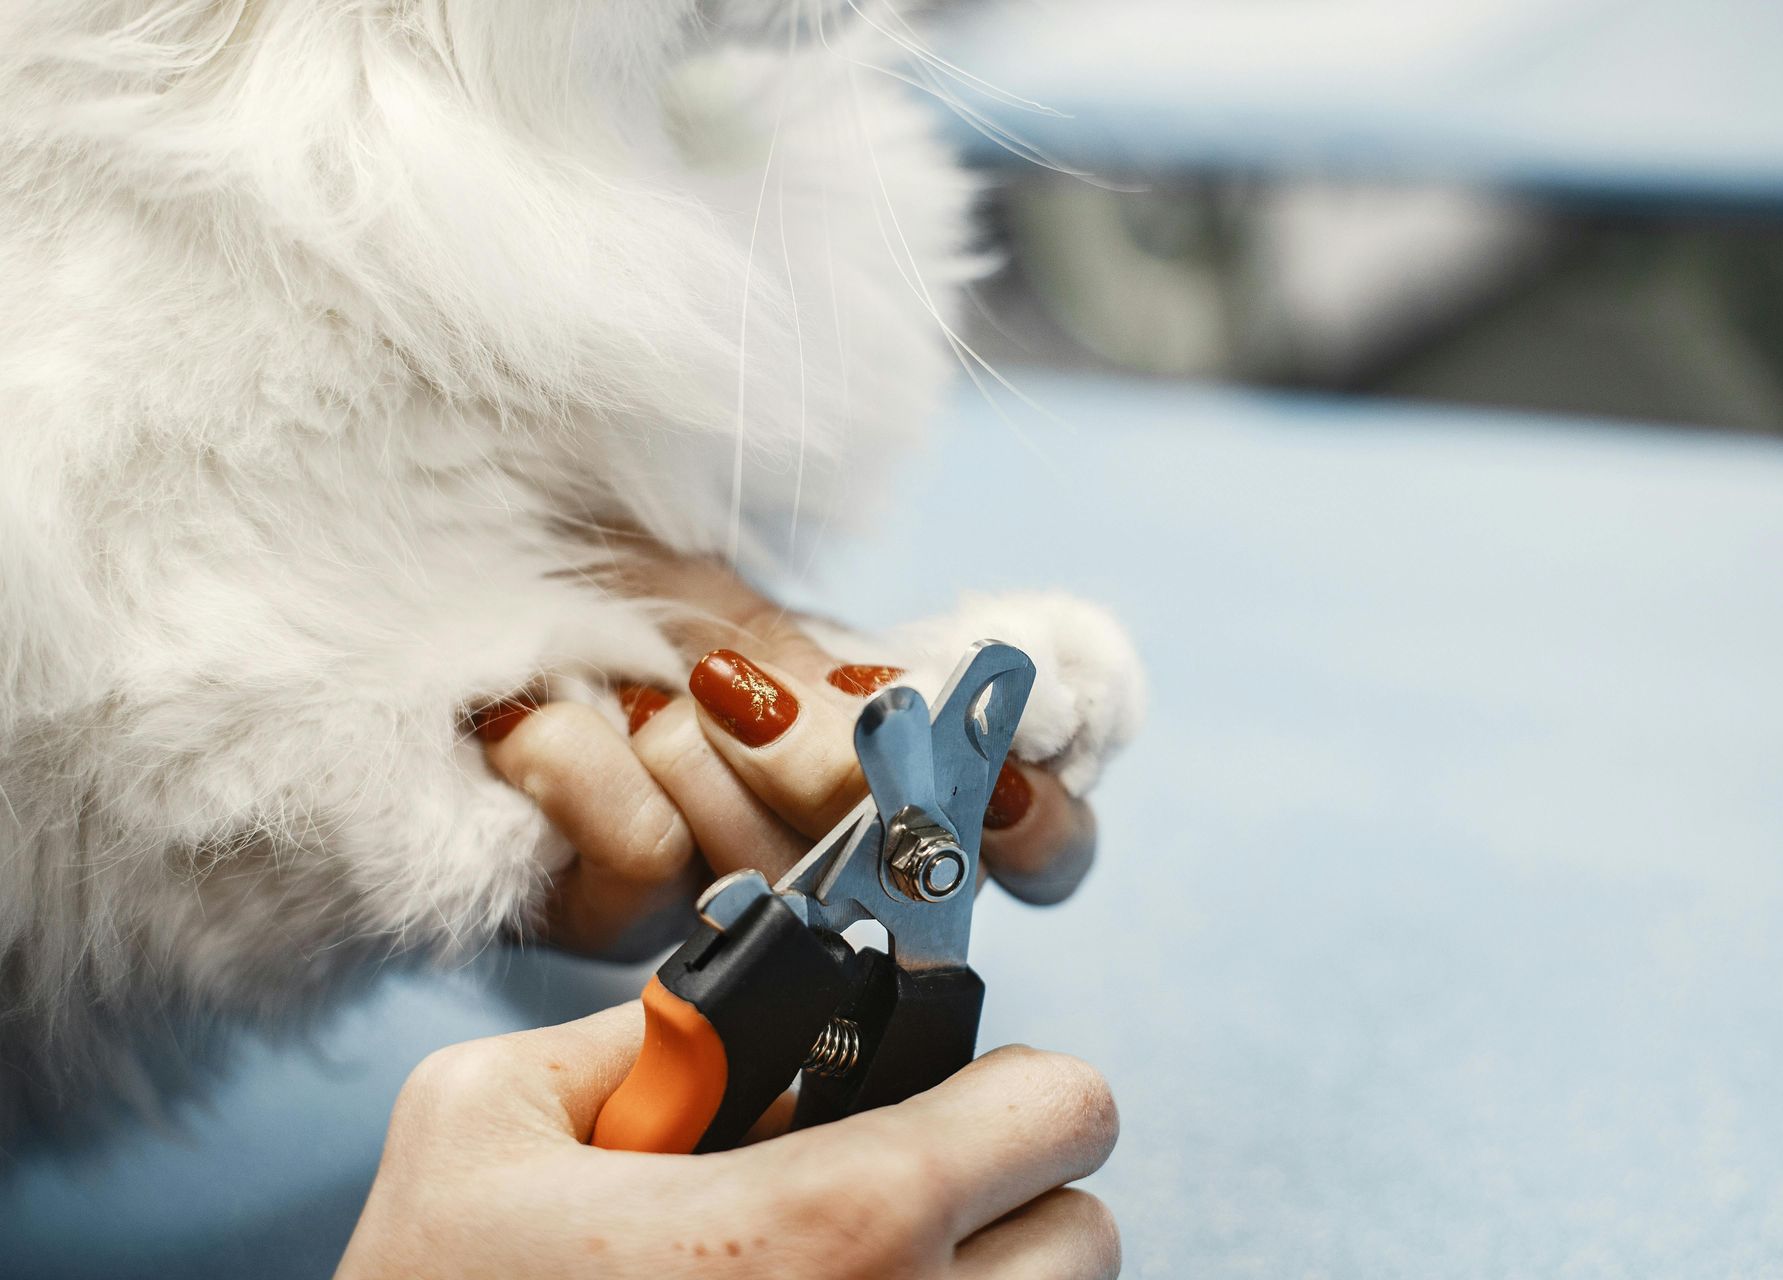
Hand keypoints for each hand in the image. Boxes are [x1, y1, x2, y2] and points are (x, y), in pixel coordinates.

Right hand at [335, 1004, 1121, 1278]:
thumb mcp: (479, 1123)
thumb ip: (630, 1031)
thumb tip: (728, 1014)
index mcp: (834, 1227)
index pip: (1061, 1111)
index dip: (1008, 1087)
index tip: (949, 1100)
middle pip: (1085, 1231)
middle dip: (1003, 1195)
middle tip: (893, 1197)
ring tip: (848, 1275)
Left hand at [474, 553, 1099, 953]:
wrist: (457, 576)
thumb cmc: (615, 577)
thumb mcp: (756, 618)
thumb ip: (856, 699)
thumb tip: (943, 758)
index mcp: (891, 768)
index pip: (1034, 840)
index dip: (1035, 824)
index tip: (997, 783)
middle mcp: (823, 852)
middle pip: (893, 858)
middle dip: (813, 757)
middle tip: (727, 688)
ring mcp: (721, 896)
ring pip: (770, 864)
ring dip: (688, 746)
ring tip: (628, 695)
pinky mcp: (607, 919)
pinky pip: (641, 862)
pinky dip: (585, 761)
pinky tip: (537, 724)